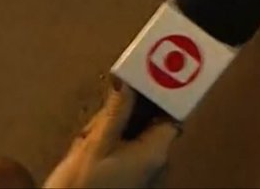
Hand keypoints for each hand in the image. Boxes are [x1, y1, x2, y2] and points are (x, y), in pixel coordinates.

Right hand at [43, 82, 178, 188]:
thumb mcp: (97, 144)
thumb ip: (115, 111)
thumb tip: (126, 82)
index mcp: (157, 152)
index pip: (170, 112)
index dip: (157, 95)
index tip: (141, 80)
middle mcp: (158, 164)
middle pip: (150, 123)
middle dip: (126, 114)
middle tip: (101, 118)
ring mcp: (145, 173)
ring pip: (134, 137)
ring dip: (114, 130)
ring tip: (88, 140)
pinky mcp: (132, 178)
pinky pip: (127, 152)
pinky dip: (111, 146)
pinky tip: (89, 150)